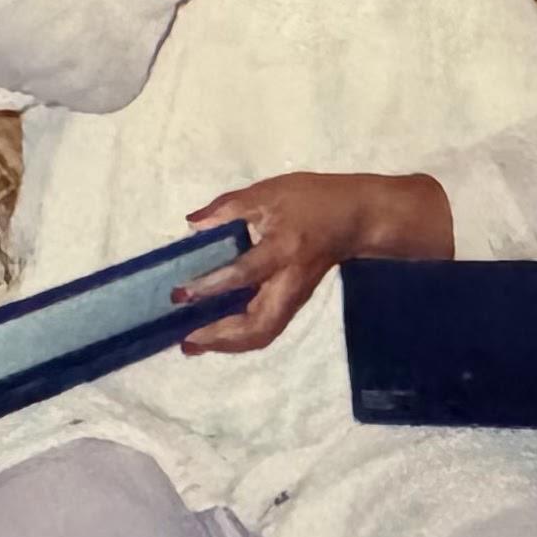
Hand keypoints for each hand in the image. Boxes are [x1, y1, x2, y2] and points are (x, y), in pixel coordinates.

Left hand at [168, 172, 437, 353]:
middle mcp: (289, 282)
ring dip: (228, 344)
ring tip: (194, 344)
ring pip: (263, 334)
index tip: (181, 293)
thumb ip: (227, 207)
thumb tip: (192, 225)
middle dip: (221, 337)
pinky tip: (216, 334)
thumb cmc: (311, 200)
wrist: (354, 217)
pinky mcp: (293, 302)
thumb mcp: (268, 193)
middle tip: (187, 337)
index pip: (246, 274)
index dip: (212, 285)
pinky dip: (239, 337)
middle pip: (259, 326)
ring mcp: (293, 297)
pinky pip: (266, 328)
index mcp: (283, 249)